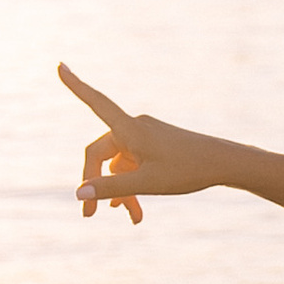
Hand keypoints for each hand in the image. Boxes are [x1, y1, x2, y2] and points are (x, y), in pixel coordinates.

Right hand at [59, 63, 222, 220]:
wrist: (224, 164)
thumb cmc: (188, 170)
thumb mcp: (147, 184)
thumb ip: (111, 188)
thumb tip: (78, 193)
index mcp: (130, 129)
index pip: (96, 103)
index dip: (76, 86)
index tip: (59, 65)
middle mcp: (134, 128)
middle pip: (101, 155)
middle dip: (96, 184)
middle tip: (90, 216)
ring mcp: (145, 137)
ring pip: (119, 166)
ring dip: (120, 191)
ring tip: (133, 218)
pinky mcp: (155, 146)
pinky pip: (134, 165)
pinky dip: (132, 185)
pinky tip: (134, 210)